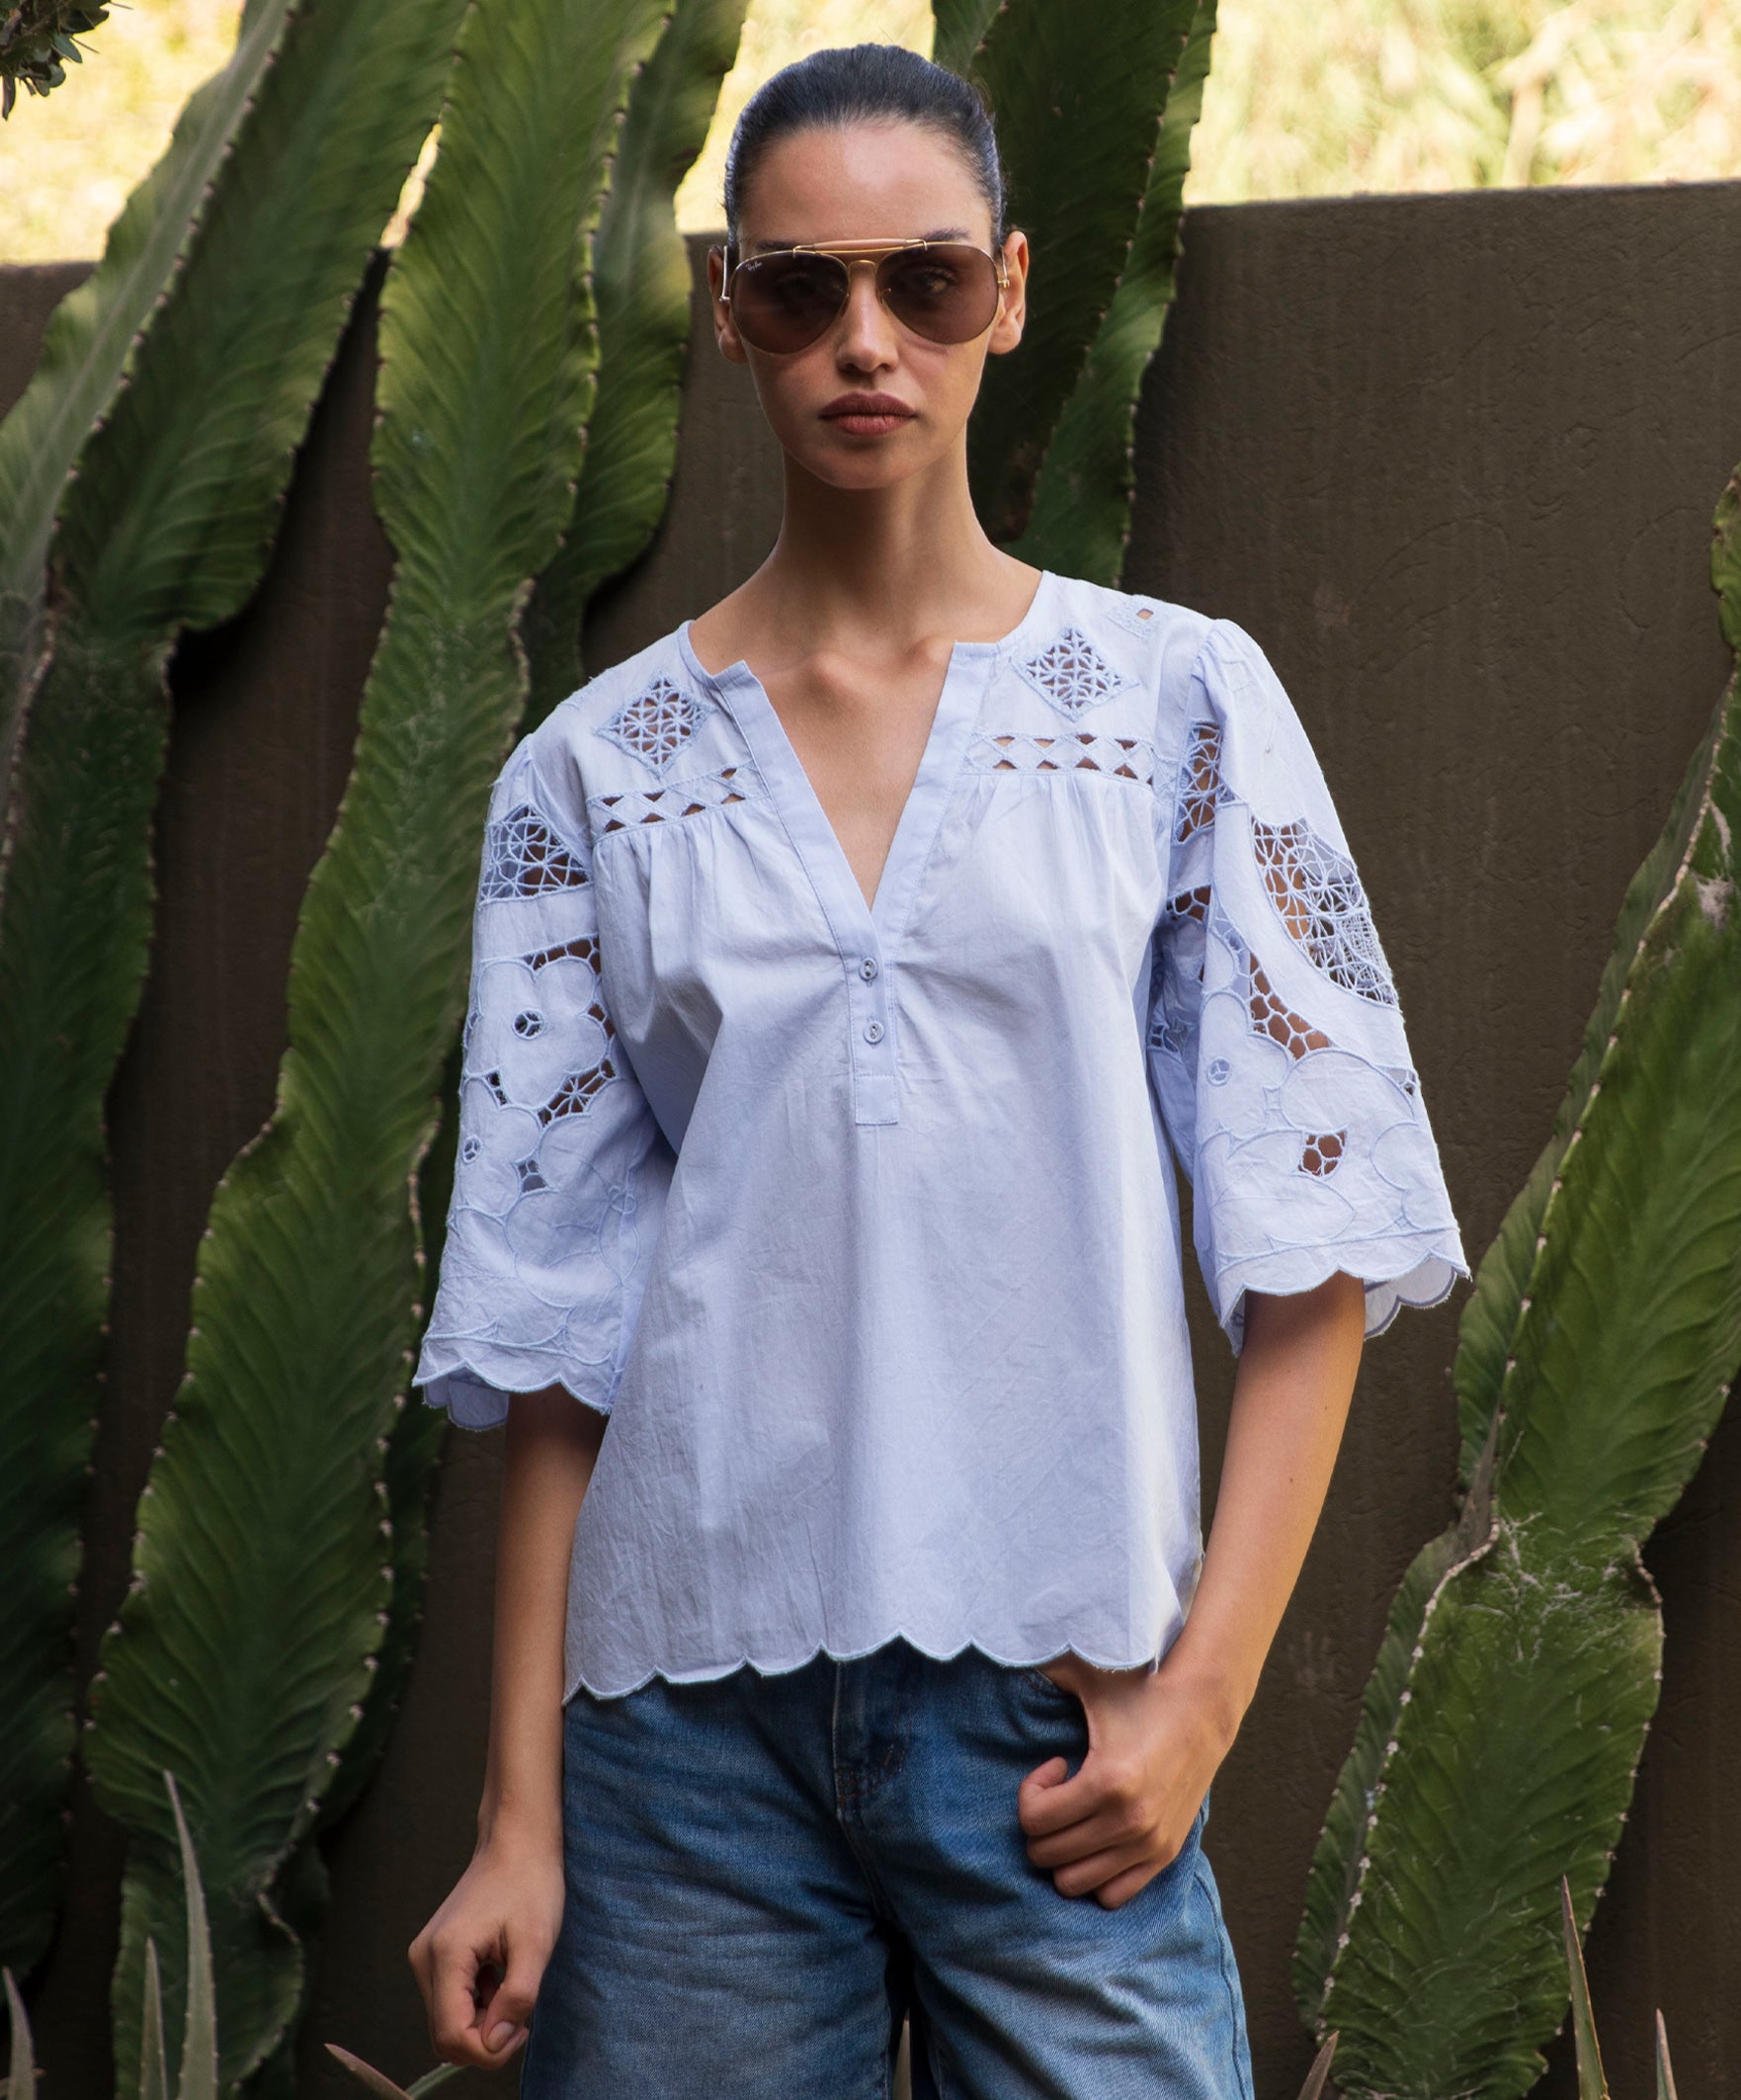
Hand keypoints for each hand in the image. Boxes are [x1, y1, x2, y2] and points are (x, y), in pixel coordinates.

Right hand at [407, 1822, 564, 2067]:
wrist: (517, 1842)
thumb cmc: (530, 1884)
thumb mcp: (536, 1943)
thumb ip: (517, 1997)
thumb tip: (497, 2042)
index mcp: (446, 1954)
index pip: (452, 2034)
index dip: (488, 2050)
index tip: (522, 2030)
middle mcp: (424, 1958)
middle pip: (444, 2034)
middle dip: (484, 2038)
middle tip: (521, 2014)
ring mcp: (425, 1955)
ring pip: (446, 2020)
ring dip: (481, 2020)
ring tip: (512, 1986)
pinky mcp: (434, 1954)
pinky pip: (448, 2000)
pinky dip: (475, 2003)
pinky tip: (499, 1976)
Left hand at [1015, 1654, 1234, 1909]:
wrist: (1204, 1706)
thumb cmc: (1140, 1689)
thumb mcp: (1088, 1676)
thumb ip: (1042, 1664)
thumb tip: (1001, 1637)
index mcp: (1108, 1781)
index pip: (1034, 1821)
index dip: (1031, 1792)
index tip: (1053, 1765)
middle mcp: (1131, 1822)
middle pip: (1048, 1856)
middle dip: (1043, 1821)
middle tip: (1062, 1788)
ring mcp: (1150, 1844)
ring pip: (1075, 1883)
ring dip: (1065, 1849)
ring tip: (1080, 1810)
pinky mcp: (1165, 1855)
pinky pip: (1113, 1895)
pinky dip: (1095, 1872)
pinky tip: (1100, 1830)